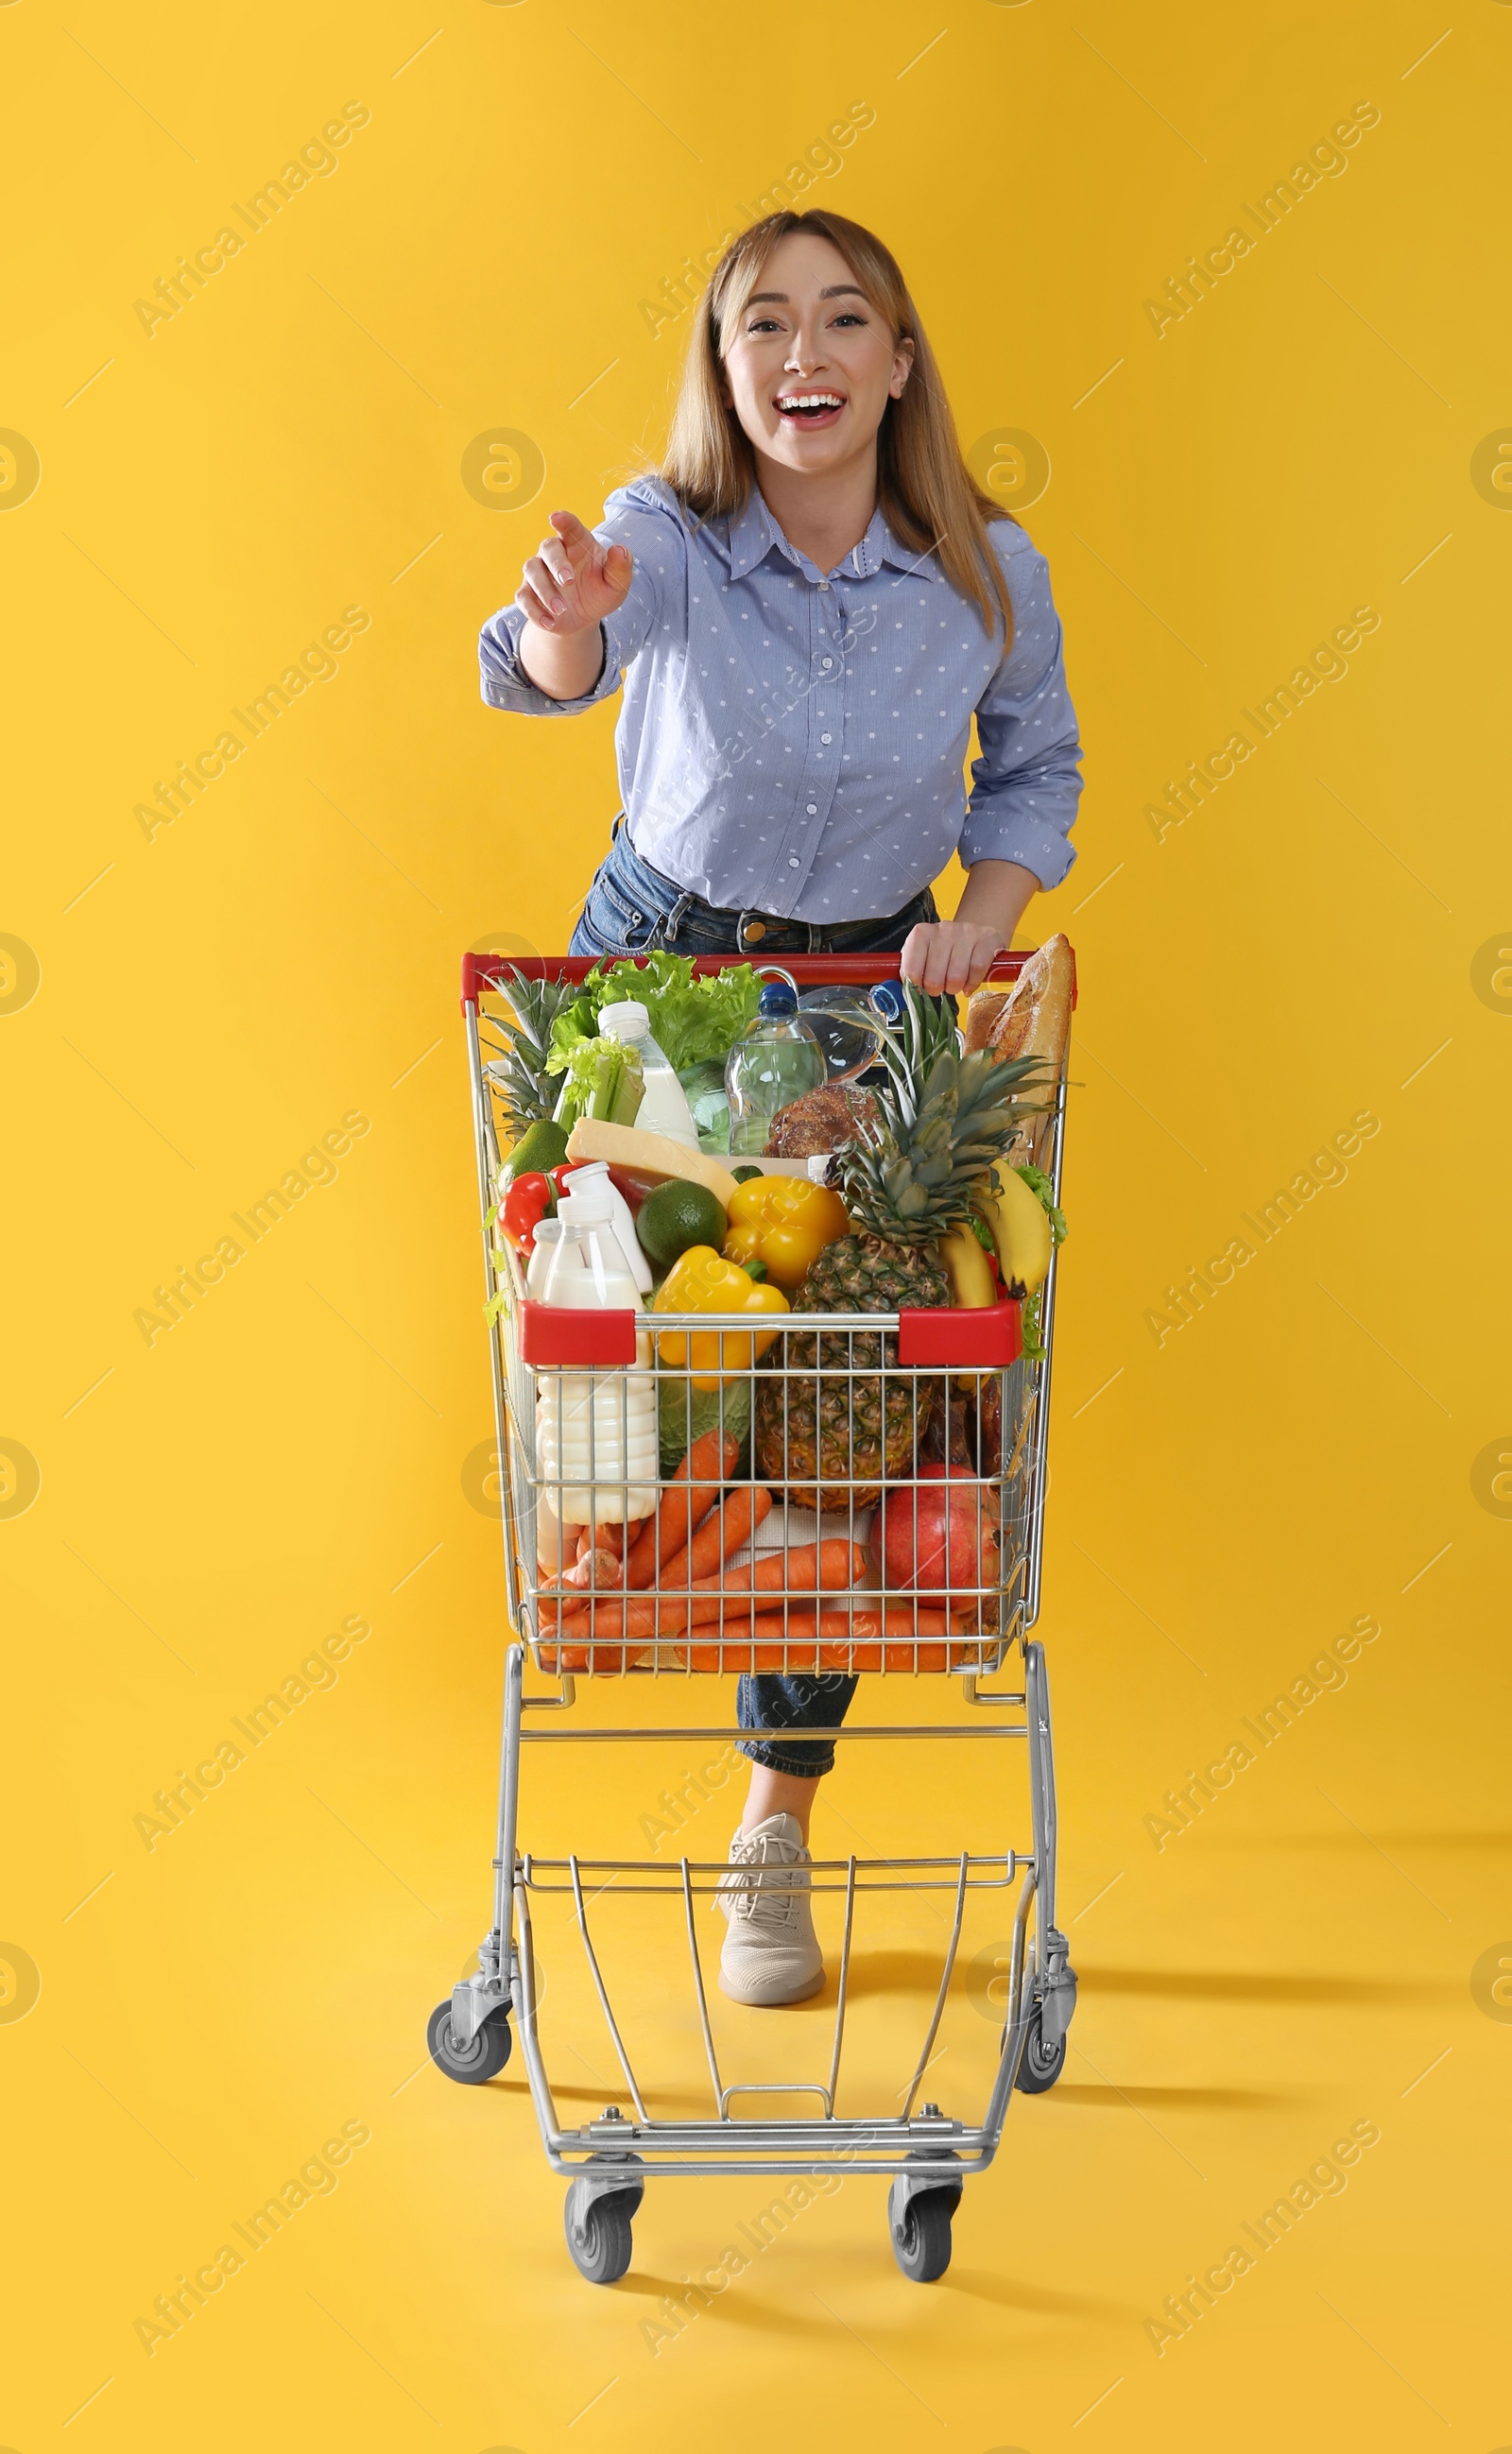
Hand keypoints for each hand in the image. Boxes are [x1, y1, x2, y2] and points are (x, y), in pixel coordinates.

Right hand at [517, 509, 632, 637]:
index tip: (555, 517)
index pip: (570, 527)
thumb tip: (620, 550)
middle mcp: (555, 553)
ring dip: (545, 590)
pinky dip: (534, 610)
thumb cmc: (601, 592)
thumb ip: (621, 567)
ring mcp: (539, 572)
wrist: (584, 619)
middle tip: (568, 581)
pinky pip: (523, 597)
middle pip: (547, 547)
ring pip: (531, 570)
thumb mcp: (617, 584)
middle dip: (557, 563)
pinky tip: (549, 622)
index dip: (563, 520)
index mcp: (578, 544)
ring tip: (561, 609)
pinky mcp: (528, 593)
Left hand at [899, 917, 1006, 997]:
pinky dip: (973, 983)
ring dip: (955, 988)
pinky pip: (977, 970)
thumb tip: (906, 994)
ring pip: (956, 976)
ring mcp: (966, 932)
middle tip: (941, 987)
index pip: (911, 972)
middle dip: (937, 990)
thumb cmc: (947, 949)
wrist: (976, 931)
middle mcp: (943, 929)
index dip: (917, 987)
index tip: (921, 989)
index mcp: (921, 933)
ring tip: (955, 984)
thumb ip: (912, 971)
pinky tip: (969, 983)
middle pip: (934, 978)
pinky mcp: (987, 939)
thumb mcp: (924, 955)